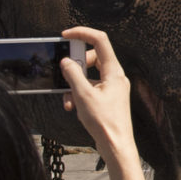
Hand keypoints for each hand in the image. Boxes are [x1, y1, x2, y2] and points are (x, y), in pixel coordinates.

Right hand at [59, 27, 135, 168]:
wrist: (116, 146)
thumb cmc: (104, 122)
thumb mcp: (83, 96)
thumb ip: (72, 75)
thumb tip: (65, 62)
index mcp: (114, 71)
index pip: (100, 40)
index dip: (82, 33)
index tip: (66, 35)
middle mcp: (115, 76)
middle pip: (92, 58)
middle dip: (75, 66)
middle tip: (64, 73)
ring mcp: (112, 87)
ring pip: (89, 76)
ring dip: (74, 85)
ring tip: (68, 100)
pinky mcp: (107, 98)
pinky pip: (90, 88)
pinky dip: (79, 95)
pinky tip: (73, 107)